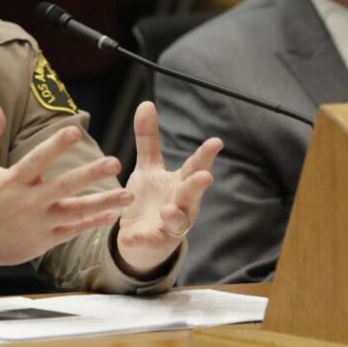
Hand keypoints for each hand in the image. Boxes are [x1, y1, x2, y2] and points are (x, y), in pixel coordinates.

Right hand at [0, 102, 132, 274]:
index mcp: (13, 181)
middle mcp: (28, 202)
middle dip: (91, 174)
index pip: (37, 160)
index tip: (75, 131)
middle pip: (64, 186)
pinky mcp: (44, 240)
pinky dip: (92, 223)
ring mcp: (39, 223)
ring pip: (76, 212)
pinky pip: (73, 231)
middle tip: (115, 162)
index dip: (56, 146)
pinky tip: (112, 215)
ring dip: (103, 202)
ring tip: (128, 194)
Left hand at [116, 102, 221, 276]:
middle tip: (205, 177)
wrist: (141, 239)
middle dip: (197, 185)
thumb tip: (146, 103)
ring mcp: (170, 226)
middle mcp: (181, 204)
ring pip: (178, 221)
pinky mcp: (154, 242)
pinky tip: (131, 237)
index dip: (205, 155)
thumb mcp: (148, 168)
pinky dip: (141, 239)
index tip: (216, 142)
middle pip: (192, 193)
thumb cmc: (151, 199)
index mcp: (180, 183)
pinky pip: (149, 241)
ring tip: (167, 211)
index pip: (195, 167)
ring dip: (174, 215)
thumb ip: (148, 139)